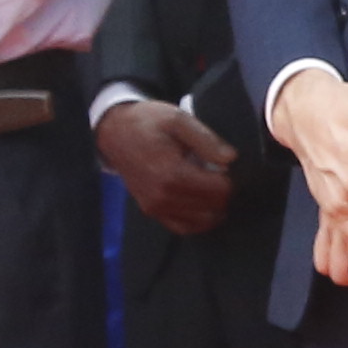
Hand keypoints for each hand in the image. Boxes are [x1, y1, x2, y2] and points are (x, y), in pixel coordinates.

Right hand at [93, 98, 238, 234]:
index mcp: (171, 174)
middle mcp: (163, 197)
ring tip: (215, 187)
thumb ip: (206, 140)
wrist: (115, 133)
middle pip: (213, 207)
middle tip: (224, 175)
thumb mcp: (178, 119)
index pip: (219, 190)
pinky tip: (205, 204)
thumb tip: (231, 159)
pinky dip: (198, 220)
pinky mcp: (152, 212)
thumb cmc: (147, 122)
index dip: (232, 180)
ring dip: (214, 208)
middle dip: (224, 193)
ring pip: (201, 222)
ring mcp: (156, 208)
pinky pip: (183, 228)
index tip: (231, 167)